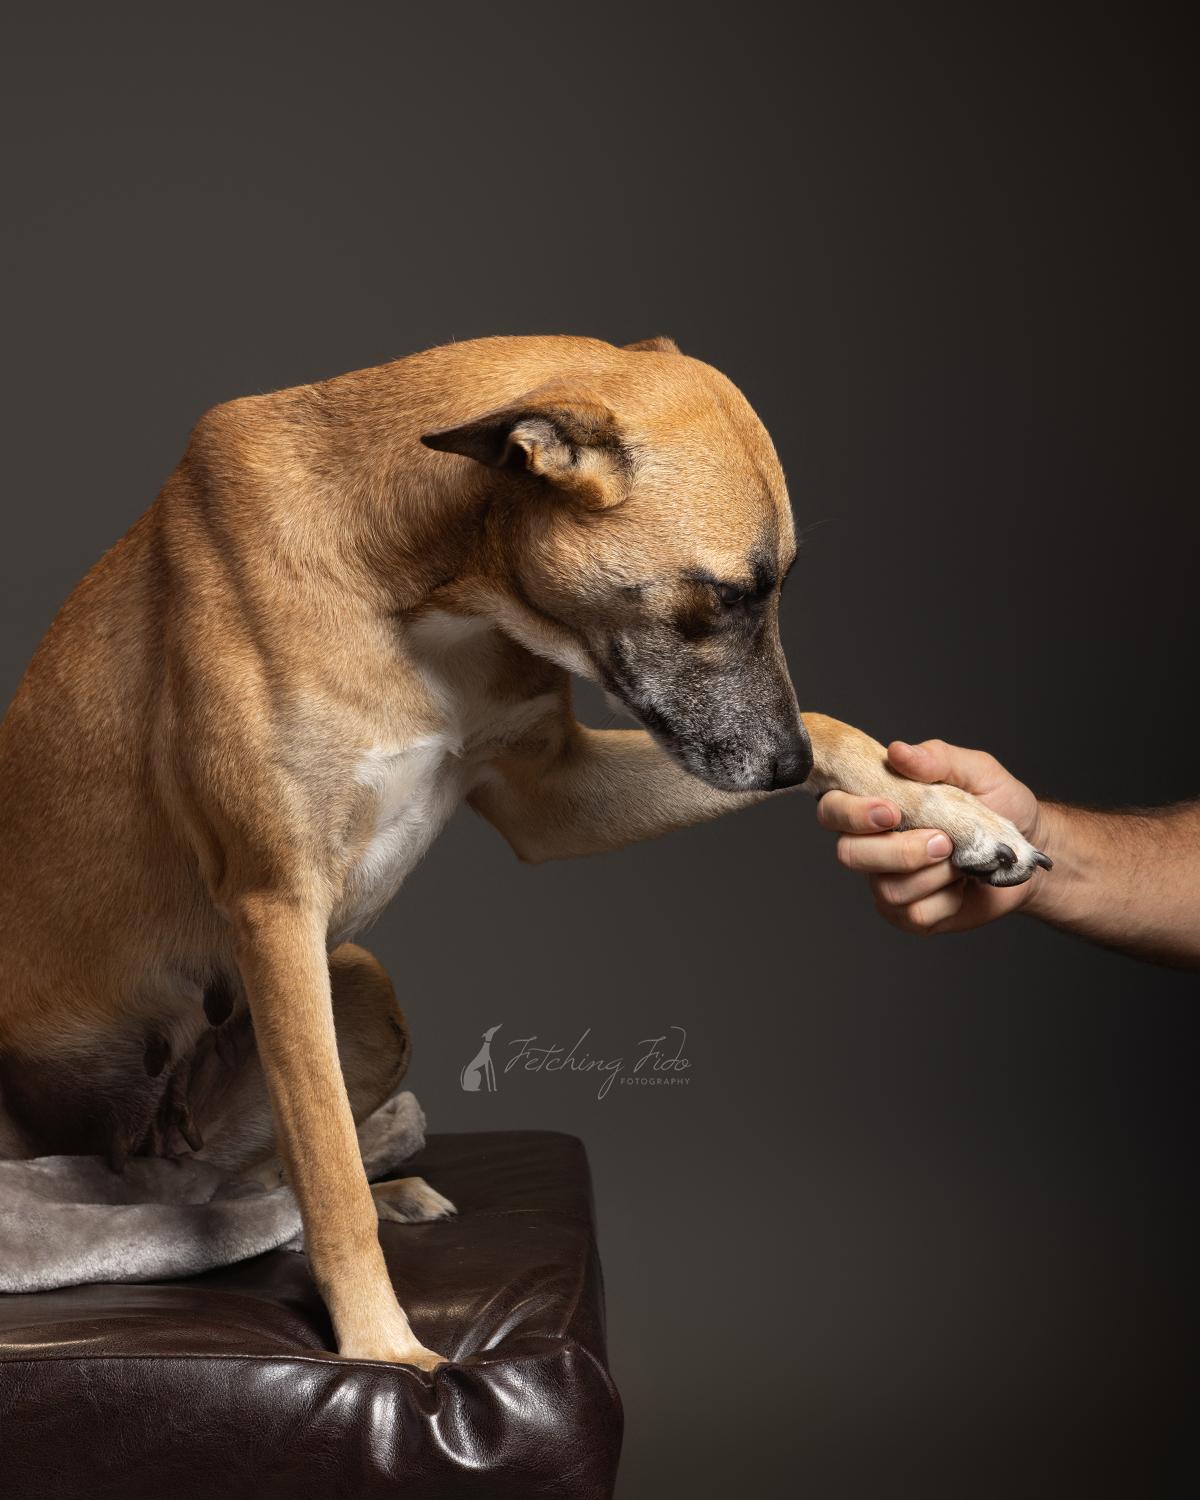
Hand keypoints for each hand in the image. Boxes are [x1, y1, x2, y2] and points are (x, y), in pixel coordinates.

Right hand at [816, 740, 1046, 934]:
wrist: (1032, 850)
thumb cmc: (999, 803)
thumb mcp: (976, 771)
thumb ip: (937, 758)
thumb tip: (897, 751)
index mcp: (875, 804)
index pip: (832, 809)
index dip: (851, 813)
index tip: (891, 811)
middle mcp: (872, 844)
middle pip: (849, 854)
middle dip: (898, 850)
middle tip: (943, 841)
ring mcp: (888, 881)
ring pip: (886, 888)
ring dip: (932, 874)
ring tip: (962, 859)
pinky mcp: (910, 914)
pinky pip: (915, 914)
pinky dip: (947, 899)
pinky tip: (963, 884)